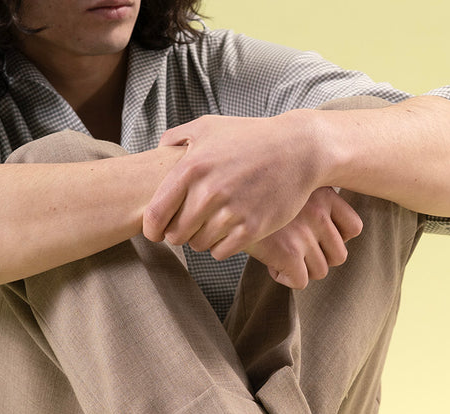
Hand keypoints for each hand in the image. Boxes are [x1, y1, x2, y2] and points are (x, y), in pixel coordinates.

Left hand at [143, 113, 325, 258]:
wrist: (297, 150)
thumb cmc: (251, 136)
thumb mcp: (209, 126)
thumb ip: (177, 136)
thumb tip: (159, 148)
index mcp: (192, 168)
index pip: (157, 212)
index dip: (151, 228)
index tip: (155, 231)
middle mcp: (209, 192)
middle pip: (176, 234)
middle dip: (177, 234)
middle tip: (185, 229)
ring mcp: (232, 212)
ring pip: (199, 245)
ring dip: (200, 240)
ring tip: (208, 228)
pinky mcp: (252, 228)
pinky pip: (221, 252)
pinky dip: (219, 247)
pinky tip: (225, 235)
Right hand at [245, 188, 362, 288]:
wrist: (219, 197)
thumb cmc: (253, 192)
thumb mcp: (289, 182)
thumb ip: (311, 199)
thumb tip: (326, 232)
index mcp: (324, 194)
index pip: (355, 228)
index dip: (338, 238)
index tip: (318, 236)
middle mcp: (318, 212)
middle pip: (339, 256)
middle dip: (318, 258)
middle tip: (295, 249)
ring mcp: (304, 233)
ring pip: (320, 271)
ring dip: (300, 269)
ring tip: (280, 253)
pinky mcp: (288, 253)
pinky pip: (300, 281)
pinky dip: (285, 278)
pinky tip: (270, 263)